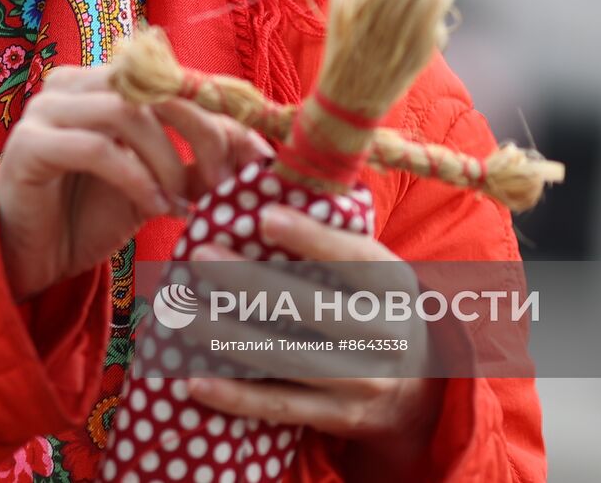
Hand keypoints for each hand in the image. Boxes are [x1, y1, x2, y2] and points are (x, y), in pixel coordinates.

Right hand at [0, 65, 274, 301]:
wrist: (28, 258)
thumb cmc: (89, 215)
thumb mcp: (158, 185)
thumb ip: (200, 163)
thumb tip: (260, 152)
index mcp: (105, 81)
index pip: (176, 79)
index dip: (221, 114)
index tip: (256, 159)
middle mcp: (74, 83)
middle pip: (156, 88)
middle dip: (201, 136)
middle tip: (223, 185)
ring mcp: (45, 109)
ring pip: (128, 112)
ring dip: (168, 160)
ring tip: (183, 202)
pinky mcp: (29, 143)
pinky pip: (96, 147)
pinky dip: (136, 178)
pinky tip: (155, 207)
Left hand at [186, 205, 443, 464]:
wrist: (418, 395)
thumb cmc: (374, 311)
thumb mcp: (374, 273)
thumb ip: (332, 235)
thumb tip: (267, 180)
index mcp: (394, 287)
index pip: (356, 257)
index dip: (311, 237)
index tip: (263, 215)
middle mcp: (384, 335)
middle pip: (313, 307)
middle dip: (250, 282)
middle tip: (199, 257)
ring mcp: (363, 382)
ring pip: (288, 358)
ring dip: (228, 335)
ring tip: (182, 313)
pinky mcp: (338, 419)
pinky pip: (280, 407)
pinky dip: (235, 397)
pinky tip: (194, 380)